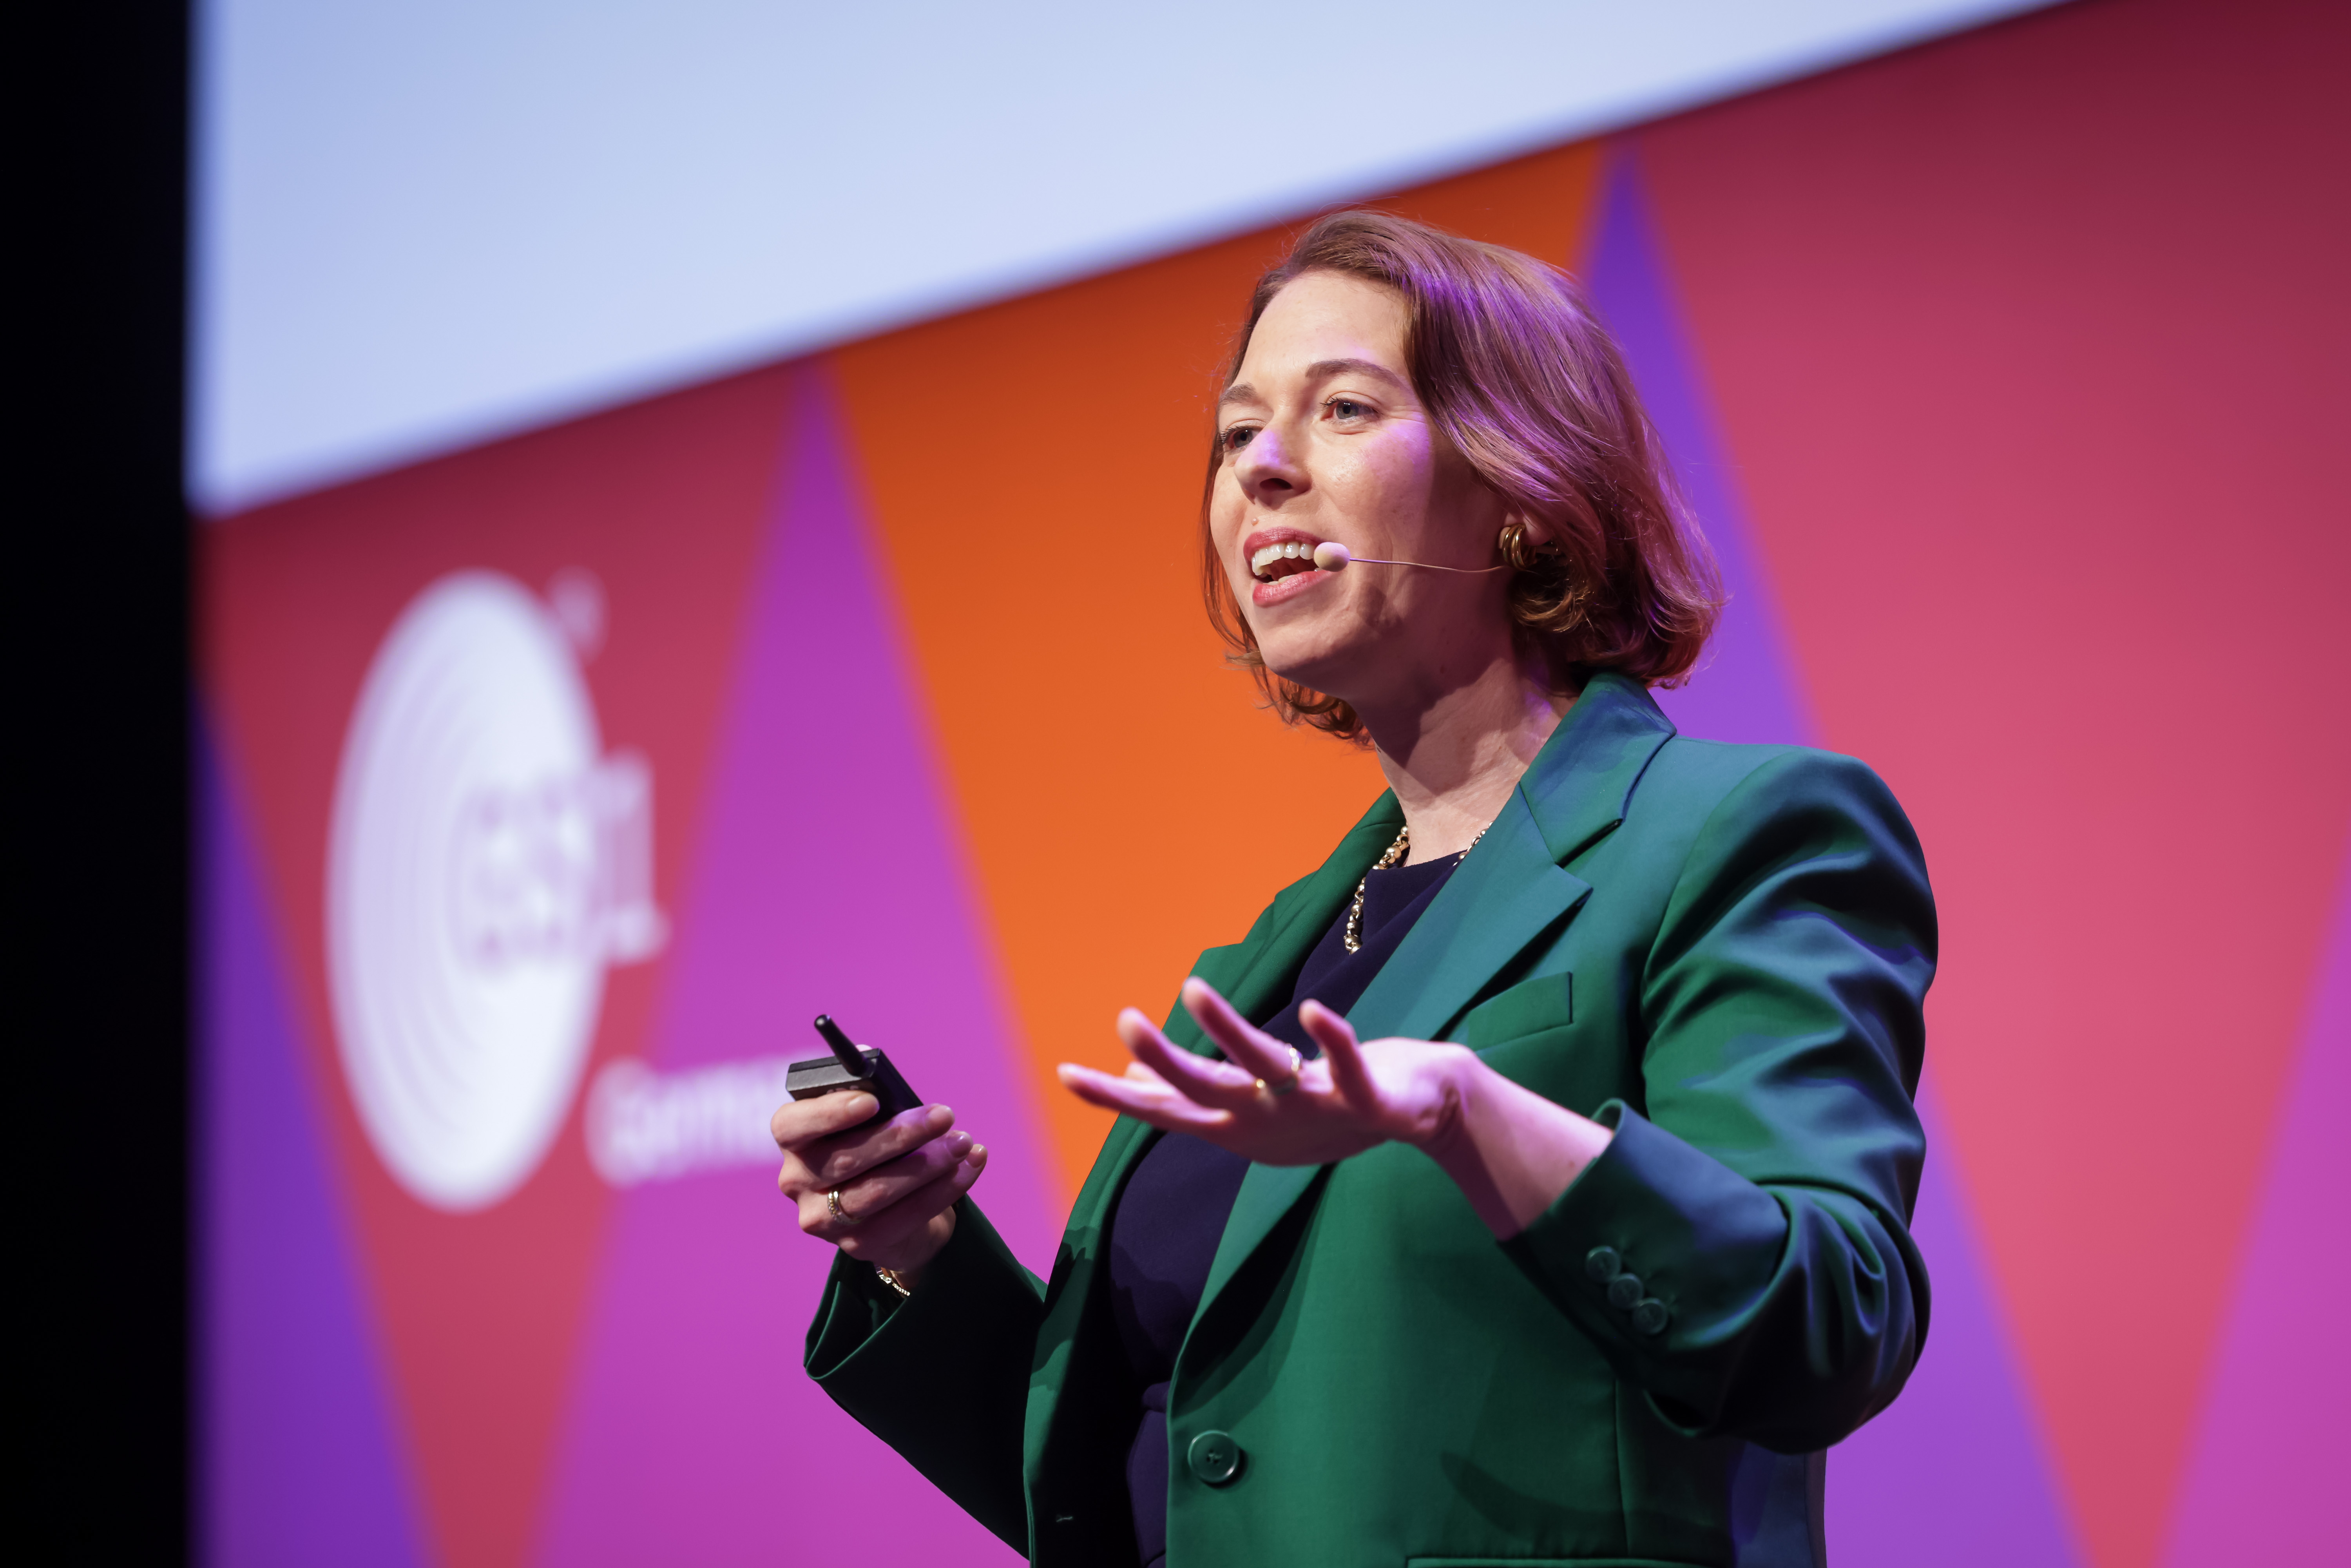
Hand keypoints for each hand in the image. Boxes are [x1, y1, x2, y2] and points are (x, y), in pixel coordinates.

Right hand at [771, 1091, 986, 1284]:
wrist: (890, 1205)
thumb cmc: (877, 1143)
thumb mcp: (869, 1115)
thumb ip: (867, 1091)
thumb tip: (866, 1058)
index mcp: (793, 1141)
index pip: (792, 1126)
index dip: (830, 1112)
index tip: (873, 1100)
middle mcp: (797, 1182)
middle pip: (846, 1159)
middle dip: (901, 1135)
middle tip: (944, 1116)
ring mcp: (824, 1219)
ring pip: (877, 1191)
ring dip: (928, 1164)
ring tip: (963, 1143)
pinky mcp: (858, 1244)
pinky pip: (905, 1216)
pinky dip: (944, 1189)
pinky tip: (971, 1166)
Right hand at [1058, 976, 1613, 1235]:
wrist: (1423, 1116)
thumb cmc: (1330, 1107)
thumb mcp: (1255, 1110)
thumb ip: (1198, 1097)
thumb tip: (1132, 1079)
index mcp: (1239, 1124)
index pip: (1166, 1110)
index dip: (1114, 1096)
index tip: (1063, 1072)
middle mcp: (1269, 1120)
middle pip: (1205, 1091)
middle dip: (1164, 1058)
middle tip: (1124, 1019)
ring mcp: (1317, 1111)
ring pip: (1264, 1070)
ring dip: (1228, 1031)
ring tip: (1192, 989)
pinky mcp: (1367, 1101)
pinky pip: (1348, 1068)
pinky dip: (1333, 1042)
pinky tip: (1316, 1010)